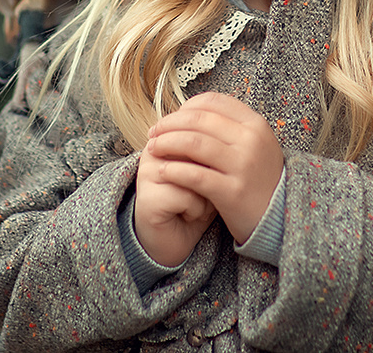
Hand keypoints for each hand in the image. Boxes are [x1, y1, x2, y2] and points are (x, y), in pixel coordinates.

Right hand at [133, 147, 216, 267]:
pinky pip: (187, 196)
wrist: (178, 239)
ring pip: (194, 174)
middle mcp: (153, 151)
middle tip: (206, 190)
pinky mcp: (148, 198)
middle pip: (199, 151)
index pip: (203, 134)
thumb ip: (214, 149)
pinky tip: (188, 216)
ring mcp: (147, 173)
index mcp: (168, 137)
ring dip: (206, 194)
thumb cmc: (196, 202)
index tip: (209, 173)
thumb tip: (225, 139)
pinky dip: (196, 210)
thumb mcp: (209, 170)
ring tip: (197, 204)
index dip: (216, 156)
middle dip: (212, 174)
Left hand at [147, 93, 283, 244]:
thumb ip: (229, 126)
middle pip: (199, 120)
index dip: (185, 107)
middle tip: (153, 133)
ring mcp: (243, 165)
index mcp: (255, 123)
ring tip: (153, 149)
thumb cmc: (259, 177)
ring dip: (167, 144)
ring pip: (194, 144)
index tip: (170, 118)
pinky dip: (174, 170)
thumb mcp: (255, 143)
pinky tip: (162, 170)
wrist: (280, 215)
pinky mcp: (233, 192)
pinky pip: (195, 175)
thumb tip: (191, 111)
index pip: (212, 102)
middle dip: (170, 124)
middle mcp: (251, 140)